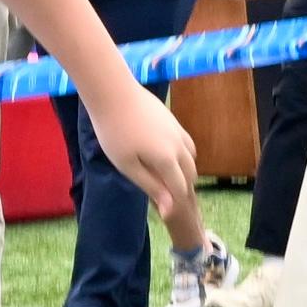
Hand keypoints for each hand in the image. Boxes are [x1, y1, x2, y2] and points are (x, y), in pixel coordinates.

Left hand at [86, 84, 199, 226]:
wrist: (114, 93)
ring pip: (192, 158)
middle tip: (164, 197)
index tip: (163, 212)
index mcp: (167, 160)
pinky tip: (167, 156)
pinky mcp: (174, 121)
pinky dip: (183, 156)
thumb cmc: (114, 132)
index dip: (174, 203)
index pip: (180, 188)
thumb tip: (170, 208)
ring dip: (185, 171)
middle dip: (182, 188)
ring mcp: (178, 131)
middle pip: (191, 174)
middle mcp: (179, 146)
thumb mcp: (127, 165)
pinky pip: (187, 143)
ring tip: (167, 178)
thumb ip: (150, 186)